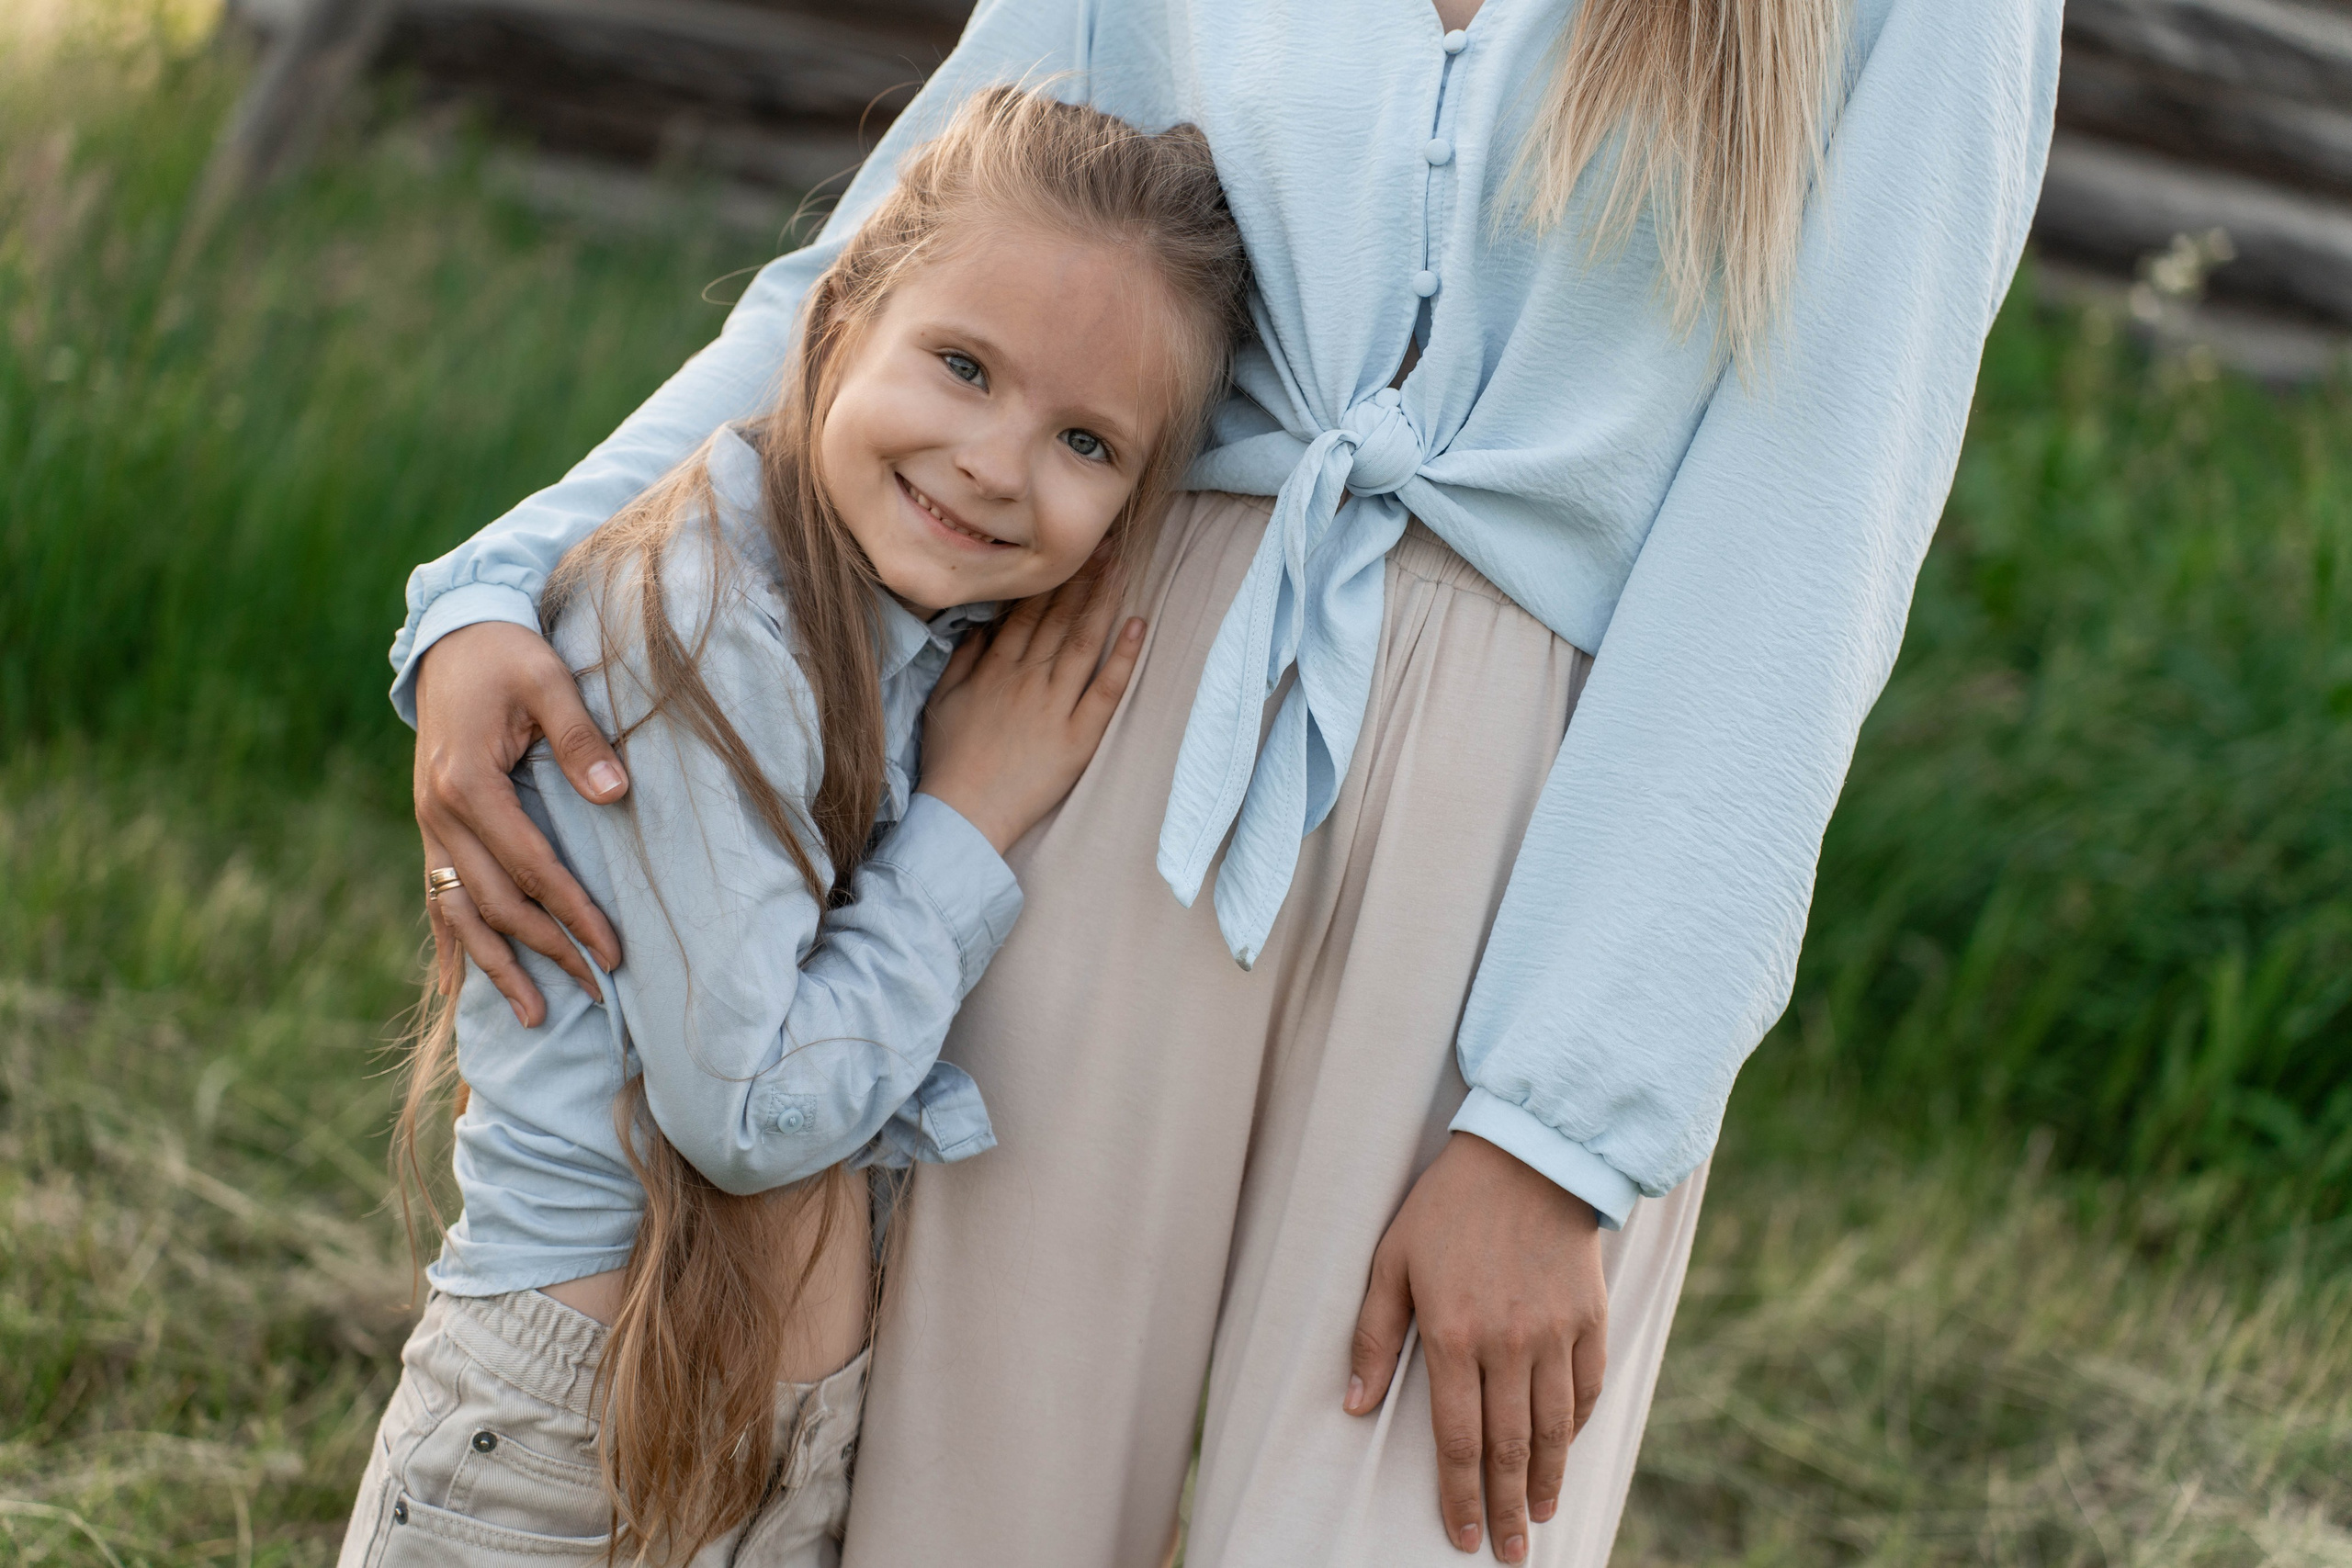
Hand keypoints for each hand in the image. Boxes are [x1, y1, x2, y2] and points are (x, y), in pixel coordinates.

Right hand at [414, 621, 628, 1025]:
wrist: (452, 636)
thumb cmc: (509, 656)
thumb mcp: (549, 680)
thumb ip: (582, 737)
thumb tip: (618, 793)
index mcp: (468, 783)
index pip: (531, 867)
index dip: (574, 913)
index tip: (614, 950)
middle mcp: (439, 814)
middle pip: (497, 903)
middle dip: (547, 951)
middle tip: (598, 989)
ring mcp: (428, 825)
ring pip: (458, 913)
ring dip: (495, 967)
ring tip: (534, 1017)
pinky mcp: (431, 826)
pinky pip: (438, 896)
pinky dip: (453, 943)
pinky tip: (460, 987)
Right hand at [918, 573, 1142, 856]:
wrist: (962, 813)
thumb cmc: (949, 761)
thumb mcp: (943, 701)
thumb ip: (963, 659)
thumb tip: (982, 626)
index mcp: (996, 668)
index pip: (1029, 610)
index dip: (1052, 576)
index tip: (1071, 548)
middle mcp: (1027, 678)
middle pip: (1061, 617)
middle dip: (1084, 576)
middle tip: (1108, 540)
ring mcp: (1054, 706)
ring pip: (1084, 642)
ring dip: (1105, 601)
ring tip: (1124, 567)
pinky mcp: (1077, 737)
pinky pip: (1105, 690)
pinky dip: (1123, 657)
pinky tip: (1139, 625)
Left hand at [1347, 1133, 1605, 1563]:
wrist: (1527, 1155)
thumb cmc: (1446, 1206)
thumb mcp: (1392, 1260)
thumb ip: (1373, 1335)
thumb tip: (1353, 1404)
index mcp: (1453, 1333)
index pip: (1458, 1439)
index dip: (1459, 1495)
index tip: (1464, 1536)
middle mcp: (1509, 1342)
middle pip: (1509, 1448)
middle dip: (1507, 1509)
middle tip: (1511, 1553)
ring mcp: (1555, 1332)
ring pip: (1554, 1429)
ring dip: (1547, 1481)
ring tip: (1539, 1516)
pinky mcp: (1589, 1317)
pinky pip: (1587, 1388)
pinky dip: (1577, 1427)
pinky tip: (1566, 1451)